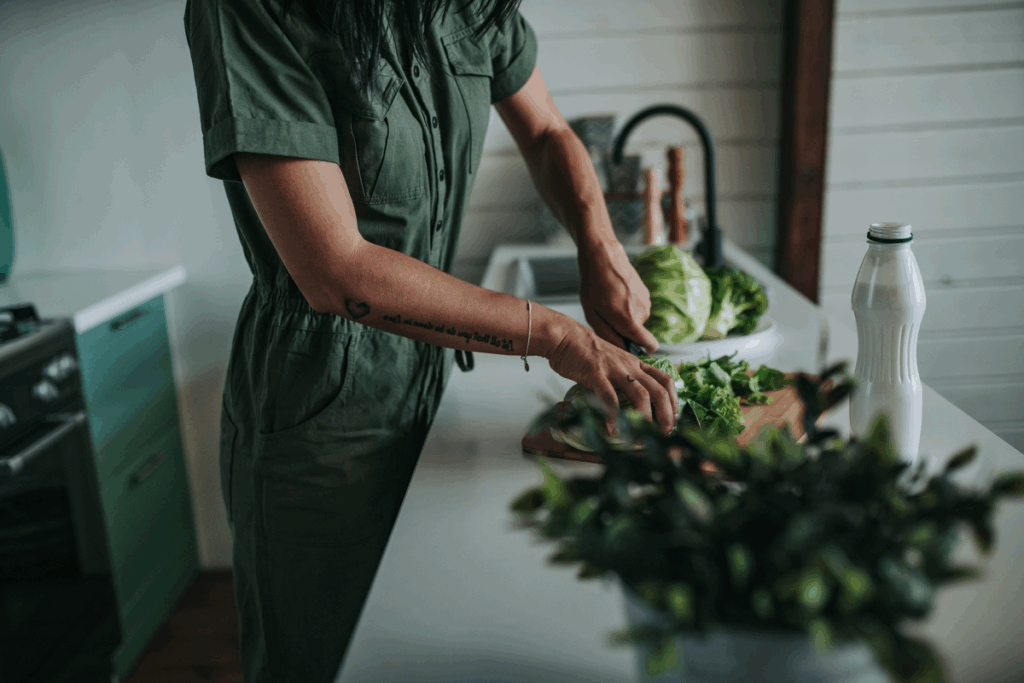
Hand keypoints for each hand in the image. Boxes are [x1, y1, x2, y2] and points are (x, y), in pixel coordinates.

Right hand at [546, 320, 678, 434]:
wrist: (565, 336)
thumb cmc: (585, 352)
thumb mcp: (613, 361)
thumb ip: (624, 377)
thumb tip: (631, 401)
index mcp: (635, 363)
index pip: (665, 380)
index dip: (674, 401)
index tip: (675, 419)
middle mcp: (630, 366)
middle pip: (658, 390)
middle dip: (666, 415)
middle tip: (665, 433)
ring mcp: (614, 369)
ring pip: (640, 395)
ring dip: (644, 418)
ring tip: (642, 437)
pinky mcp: (596, 374)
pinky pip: (609, 397)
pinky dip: (613, 416)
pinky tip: (613, 431)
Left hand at [578, 239, 659, 353]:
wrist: (603, 256)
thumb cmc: (593, 284)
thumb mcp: (592, 314)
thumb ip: (608, 335)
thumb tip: (621, 350)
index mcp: (629, 319)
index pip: (651, 345)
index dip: (642, 351)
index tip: (630, 348)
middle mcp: (642, 312)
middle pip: (638, 334)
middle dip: (624, 331)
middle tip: (606, 318)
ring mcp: (646, 302)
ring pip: (637, 321)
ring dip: (625, 318)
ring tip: (609, 305)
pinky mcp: (646, 294)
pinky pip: (638, 310)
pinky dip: (629, 308)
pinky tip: (616, 296)